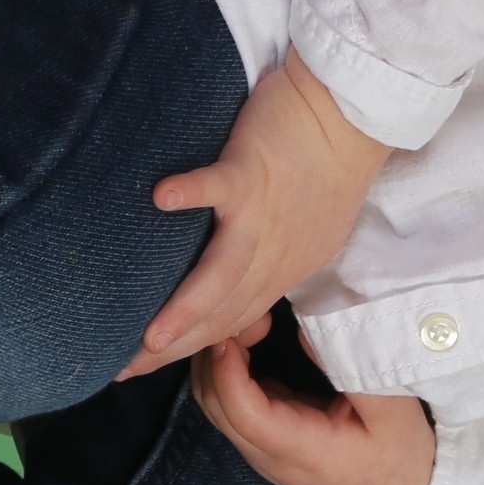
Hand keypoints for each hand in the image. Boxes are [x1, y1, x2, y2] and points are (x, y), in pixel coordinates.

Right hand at [121, 56, 393, 378]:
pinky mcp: (254, 170)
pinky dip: (191, 192)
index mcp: (285, 268)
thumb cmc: (326, 165)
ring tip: (150, 337)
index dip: (191, 350)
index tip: (145, 366)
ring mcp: (263, 215)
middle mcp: (275, 253)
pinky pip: (219, 186)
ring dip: (187, 307)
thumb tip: (241, 290)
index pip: (233, 323)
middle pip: (222, 313)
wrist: (358, 114)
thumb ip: (274, 262)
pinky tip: (160, 198)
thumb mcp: (309, 234)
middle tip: (124, 370)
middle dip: (176, 348)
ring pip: (224, 273)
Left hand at [193, 334, 437, 484]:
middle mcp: (269, 456)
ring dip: (220, 359)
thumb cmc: (402, 453)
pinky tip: (254, 338)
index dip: (229, 368)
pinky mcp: (266, 439)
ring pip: (215, 403)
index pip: (243, 413)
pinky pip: (230, 403)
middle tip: (250, 313)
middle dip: (217, 354)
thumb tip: (308, 327)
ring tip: (252, 321)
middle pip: (215, 405)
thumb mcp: (393, 409)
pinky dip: (230, 368)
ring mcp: (262, 450)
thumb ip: (353, 367)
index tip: (242, 325)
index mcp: (300, 451)